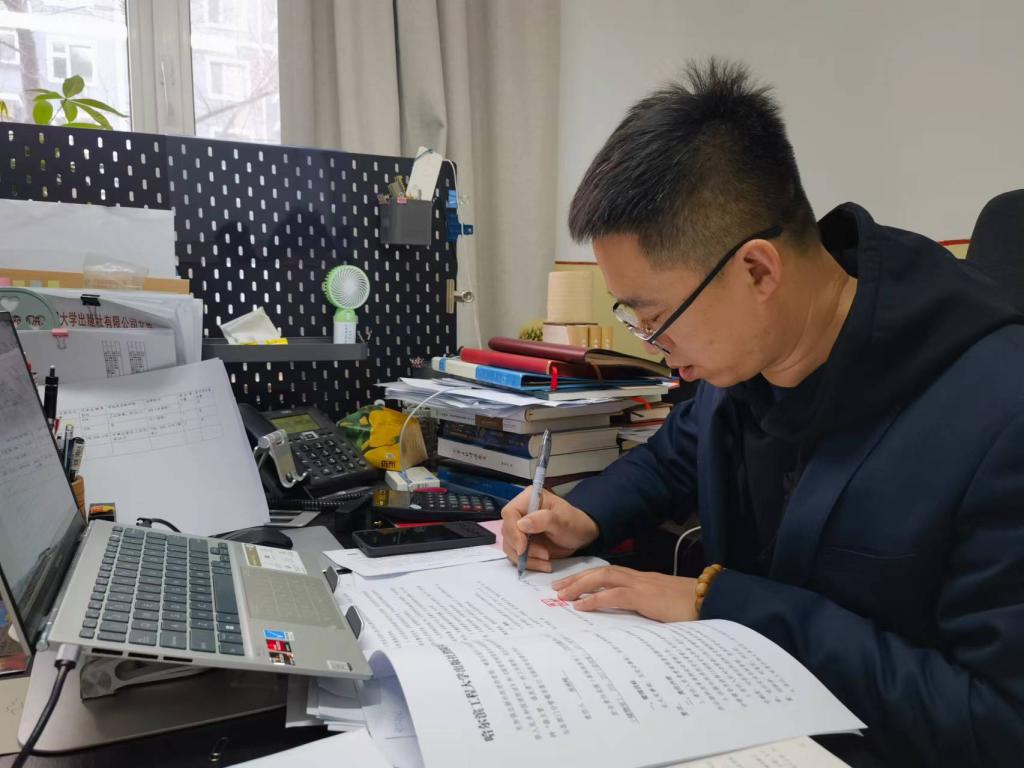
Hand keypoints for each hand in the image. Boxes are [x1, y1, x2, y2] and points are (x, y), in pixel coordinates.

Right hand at [500, 488, 598, 572]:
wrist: (581, 537)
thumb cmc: (574, 523)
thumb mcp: (563, 521)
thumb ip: (544, 520)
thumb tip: (521, 524)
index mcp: (528, 499)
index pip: (509, 513)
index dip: (513, 532)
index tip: (523, 548)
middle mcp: (520, 513)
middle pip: (507, 532)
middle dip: (523, 548)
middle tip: (545, 555)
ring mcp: (519, 529)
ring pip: (510, 546)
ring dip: (526, 559)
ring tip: (547, 562)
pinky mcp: (521, 543)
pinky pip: (516, 555)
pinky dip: (528, 563)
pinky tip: (544, 565)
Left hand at [552, 565, 698, 622]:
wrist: (714, 601)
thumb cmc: (694, 608)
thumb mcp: (666, 609)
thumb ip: (649, 610)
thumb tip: (633, 623)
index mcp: (645, 581)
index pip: (611, 574)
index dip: (590, 578)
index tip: (572, 585)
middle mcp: (641, 578)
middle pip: (602, 571)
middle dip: (578, 578)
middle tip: (557, 588)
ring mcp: (643, 585)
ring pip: (604, 577)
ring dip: (581, 584)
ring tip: (563, 595)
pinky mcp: (646, 596)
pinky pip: (615, 595)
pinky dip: (596, 599)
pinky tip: (581, 605)